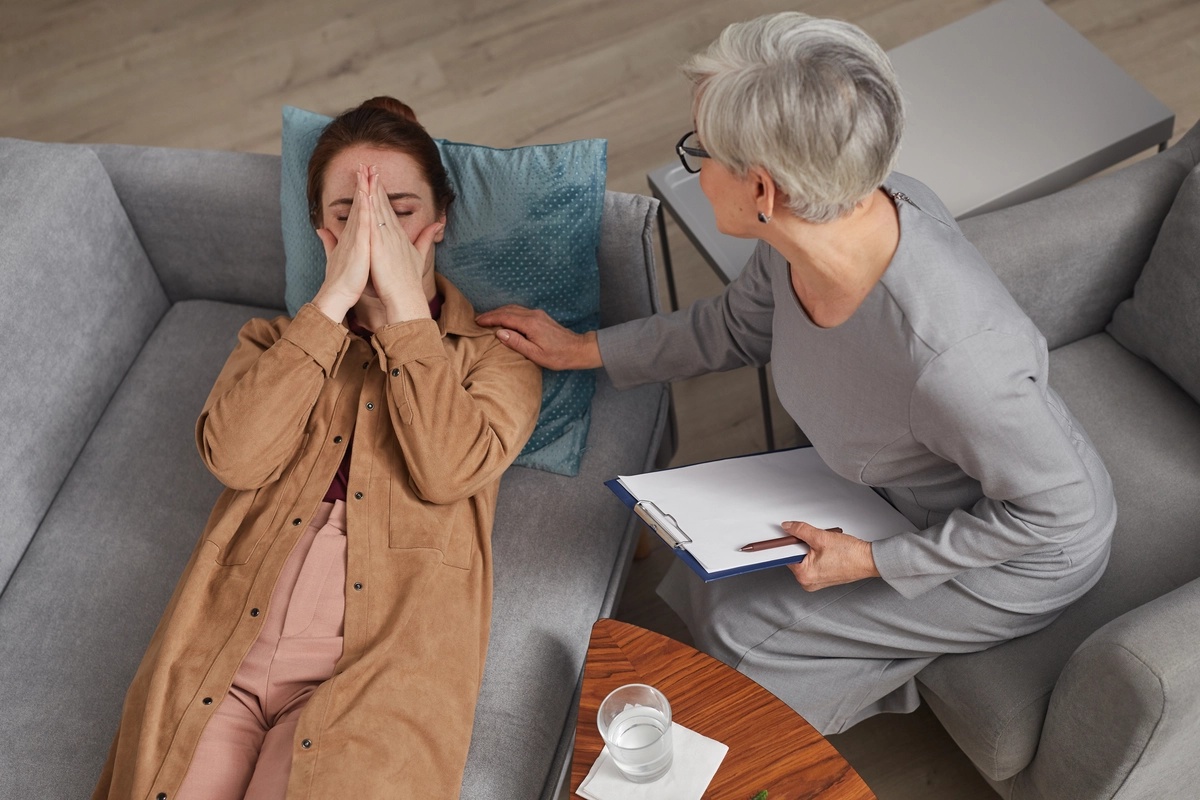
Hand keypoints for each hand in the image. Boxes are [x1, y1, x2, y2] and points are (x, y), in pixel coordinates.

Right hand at [312, 163, 371, 321]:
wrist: (338, 295)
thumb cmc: (343, 279)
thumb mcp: (338, 256)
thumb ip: (330, 242)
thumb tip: (321, 230)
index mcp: (352, 235)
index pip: (358, 209)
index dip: (361, 191)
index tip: (365, 176)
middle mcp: (352, 232)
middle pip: (358, 203)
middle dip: (362, 183)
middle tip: (366, 163)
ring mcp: (354, 237)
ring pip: (360, 208)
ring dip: (363, 188)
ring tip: (367, 170)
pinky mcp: (358, 244)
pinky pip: (362, 222)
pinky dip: (365, 207)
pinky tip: (367, 194)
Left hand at [367, 167, 441, 322]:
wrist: (406, 297)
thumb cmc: (408, 281)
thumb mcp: (419, 256)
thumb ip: (426, 239)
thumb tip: (439, 225)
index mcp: (399, 236)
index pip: (388, 209)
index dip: (382, 192)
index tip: (376, 177)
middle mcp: (393, 233)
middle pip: (383, 204)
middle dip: (376, 184)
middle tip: (369, 165)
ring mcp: (387, 237)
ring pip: (377, 208)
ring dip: (371, 189)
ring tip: (365, 171)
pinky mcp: (380, 244)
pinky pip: (373, 221)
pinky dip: (369, 206)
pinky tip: (365, 193)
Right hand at [474, 305, 602, 369]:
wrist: (578, 349)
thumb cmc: (558, 356)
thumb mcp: (535, 354)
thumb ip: (517, 342)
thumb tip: (499, 333)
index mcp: (530, 324)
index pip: (504, 317)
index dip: (489, 319)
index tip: (477, 322)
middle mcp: (533, 315)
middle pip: (507, 310)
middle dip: (491, 314)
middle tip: (478, 320)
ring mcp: (537, 314)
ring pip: (513, 309)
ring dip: (499, 312)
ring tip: (487, 319)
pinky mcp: (540, 317)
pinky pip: (520, 311)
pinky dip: (508, 313)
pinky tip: (504, 319)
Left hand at [783, 521, 878, 591]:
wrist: (868, 560)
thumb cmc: (850, 554)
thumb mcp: (821, 537)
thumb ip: (801, 530)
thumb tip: (789, 527)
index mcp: (804, 575)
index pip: (785, 555)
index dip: (788, 542)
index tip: (787, 536)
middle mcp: (807, 582)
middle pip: (795, 556)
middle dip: (802, 545)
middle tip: (816, 540)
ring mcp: (815, 582)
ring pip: (805, 559)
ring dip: (811, 549)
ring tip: (825, 547)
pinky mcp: (822, 578)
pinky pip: (813, 563)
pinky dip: (817, 555)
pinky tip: (828, 551)